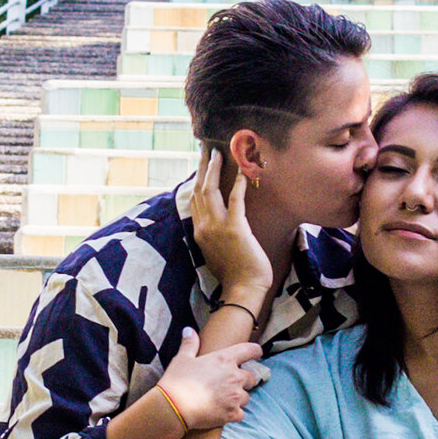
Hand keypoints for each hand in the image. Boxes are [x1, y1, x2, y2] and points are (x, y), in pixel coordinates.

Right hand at [156, 324, 265, 436]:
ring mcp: (235, 397)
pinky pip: (241, 414)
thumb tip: (188, 330)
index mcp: (225, 359)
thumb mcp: (182, 358)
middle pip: (252, 377)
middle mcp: (234, 377)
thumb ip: (190, 344)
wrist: (175, 407)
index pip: (249, 350)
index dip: (255, 351)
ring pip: (246, 397)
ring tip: (226, 399)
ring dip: (239, 398)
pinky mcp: (232, 414)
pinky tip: (224, 413)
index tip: (258, 353)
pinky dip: (234, 414)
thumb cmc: (178, 381)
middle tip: (234, 382)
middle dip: (246, 379)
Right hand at [187, 144, 272, 310]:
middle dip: (202, 167)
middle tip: (207, 149)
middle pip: (199, 190)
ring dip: (215, 169)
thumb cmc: (234, 274)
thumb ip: (211, 235)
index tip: (201, 164)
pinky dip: (238, 184)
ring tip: (219, 153)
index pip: (193, 199)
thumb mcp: (214, 253)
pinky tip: (243, 171)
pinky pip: (235, 200)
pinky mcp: (235, 229)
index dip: (196, 179)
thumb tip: (214, 223)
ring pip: (210, 191)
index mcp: (198, 232)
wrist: (243, 290)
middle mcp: (204, 227)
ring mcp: (218, 227)